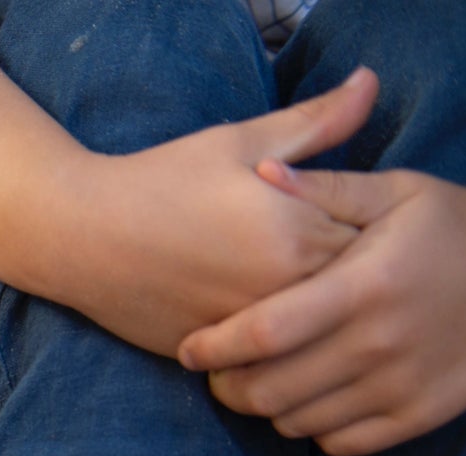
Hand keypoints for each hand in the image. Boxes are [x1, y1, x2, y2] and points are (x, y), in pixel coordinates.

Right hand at [37, 69, 380, 355]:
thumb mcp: (240, 142)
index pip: (380, 242)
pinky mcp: (220, 357)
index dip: (385, 236)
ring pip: (318, 337)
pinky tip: (284, 333)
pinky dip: (286, 349)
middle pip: (356, 297)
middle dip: (364, 285)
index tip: (379, 229)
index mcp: (300, 232)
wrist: (80, 238)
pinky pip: (274, 362)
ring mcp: (250, 332)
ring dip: (327, 325)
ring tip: (324, 305)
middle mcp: (282, 290)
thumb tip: (372, 83)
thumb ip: (316, 122)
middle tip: (368, 275)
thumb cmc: (160, 181)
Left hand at [178, 160, 465, 455]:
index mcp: (364, 284)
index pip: (265, 332)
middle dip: (227, 386)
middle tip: (216, 371)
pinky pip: (338, 442)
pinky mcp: (420, 416)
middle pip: (269, 390)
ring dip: (266, 407)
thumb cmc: (451, 223)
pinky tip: (309, 396)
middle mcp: (381, 343)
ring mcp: (402, 386)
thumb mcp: (394, 192)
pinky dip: (311, 426)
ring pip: (296, 422)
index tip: (187, 348)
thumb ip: (324, 187)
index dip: (213, 347)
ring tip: (259, 380)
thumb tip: (260, 171)